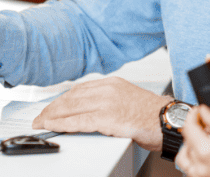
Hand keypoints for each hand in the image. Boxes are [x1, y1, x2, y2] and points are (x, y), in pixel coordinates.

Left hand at [32, 77, 173, 150]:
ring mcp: (107, 103)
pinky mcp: (108, 118)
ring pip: (71, 108)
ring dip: (52, 116)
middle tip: (40, 116)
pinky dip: (62, 124)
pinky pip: (78, 121)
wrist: (168, 121)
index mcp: (112, 83)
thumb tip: (91, 109)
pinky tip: (52, 126)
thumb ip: (108, 99)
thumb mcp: (127, 98)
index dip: (61, 99)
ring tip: (41, 123)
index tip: (51, 106)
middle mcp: (108, 90)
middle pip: (71, 97)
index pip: (79, 89)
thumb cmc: (153, 115)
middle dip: (52, 108)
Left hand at [175, 106, 209, 176]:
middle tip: (204, 124)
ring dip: (191, 147)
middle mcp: (200, 167)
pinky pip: (193, 170)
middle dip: (194, 130)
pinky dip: (196, 161)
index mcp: (206, 151)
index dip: (193, 115)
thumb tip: (203, 111)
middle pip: (186, 142)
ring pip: (185, 159)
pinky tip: (208, 156)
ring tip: (205, 141)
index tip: (198, 111)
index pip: (188, 127)